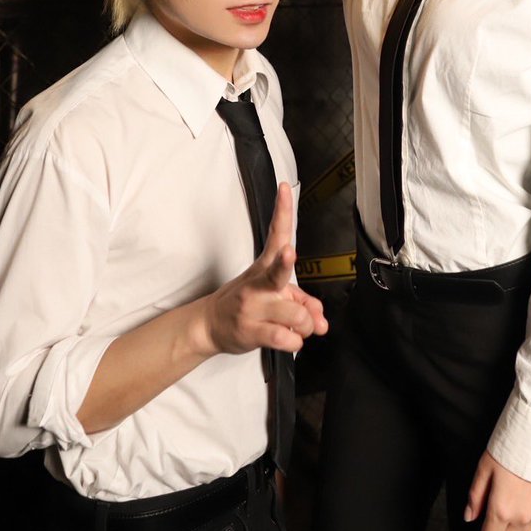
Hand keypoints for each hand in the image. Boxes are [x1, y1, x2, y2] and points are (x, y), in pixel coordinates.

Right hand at [198, 182, 327, 356]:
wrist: (210, 324)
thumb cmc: (247, 303)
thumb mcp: (275, 295)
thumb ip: (303, 303)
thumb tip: (321, 321)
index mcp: (265, 266)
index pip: (276, 233)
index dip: (282, 210)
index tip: (285, 188)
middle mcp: (259, 284)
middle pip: (277, 270)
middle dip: (284, 262)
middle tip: (288, 253)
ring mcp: (253, 307)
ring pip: (295, 315)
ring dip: (306, 325)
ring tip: (299, 328)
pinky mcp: (251, 331)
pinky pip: (283, 337)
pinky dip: (294, 341)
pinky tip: (290, 339)